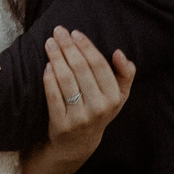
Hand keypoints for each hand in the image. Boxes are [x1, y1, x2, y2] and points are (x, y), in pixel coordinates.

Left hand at [40, 29, 134, 158]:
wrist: (79, 143)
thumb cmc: (99, 110)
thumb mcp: (118, 96)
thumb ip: (126, 74)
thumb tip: (119, 53)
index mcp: (114, 97)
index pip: (99, 65)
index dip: (86, 46)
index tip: (74, 32)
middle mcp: (99, 108)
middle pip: (81, 69)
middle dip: (68, 46)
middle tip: (58, 31)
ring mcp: (79, 117)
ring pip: (66, 80)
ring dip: (56, 58)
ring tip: (49, 43)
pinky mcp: (61, 124)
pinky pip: (53, 96)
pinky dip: (49, 78)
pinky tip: (47, 65)